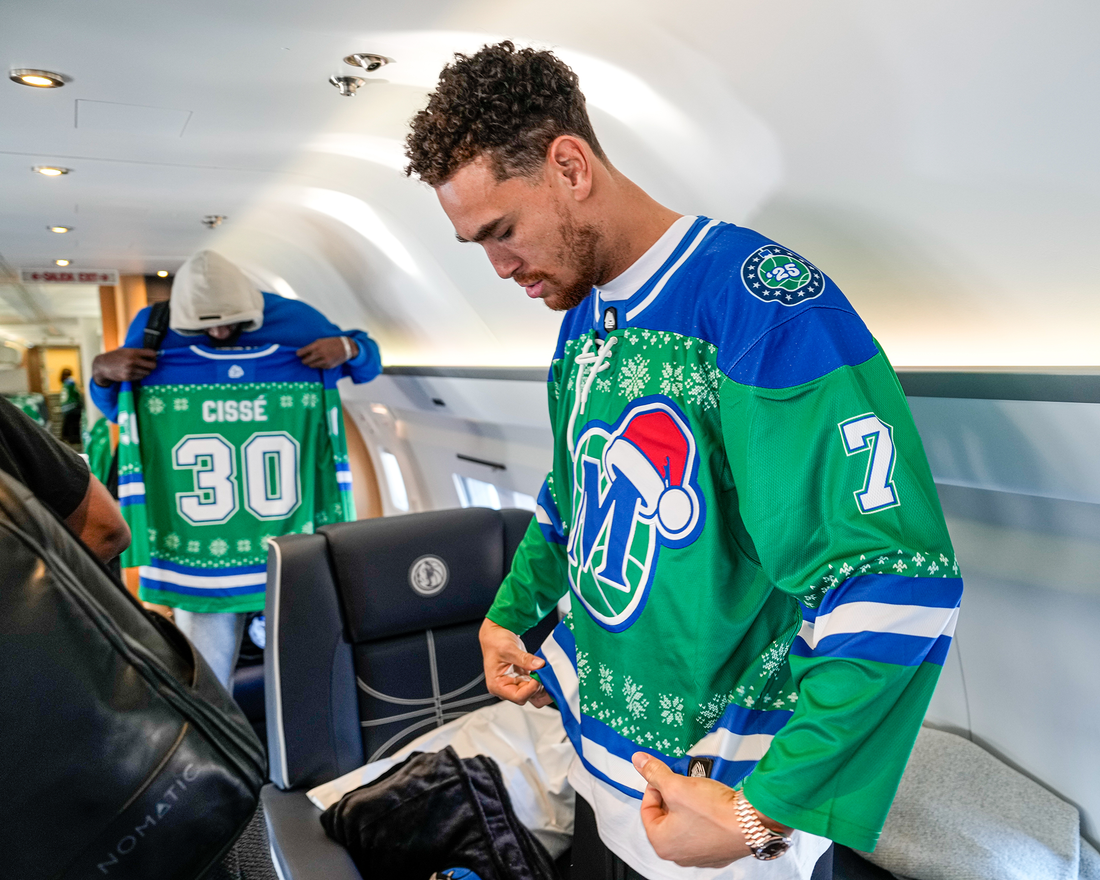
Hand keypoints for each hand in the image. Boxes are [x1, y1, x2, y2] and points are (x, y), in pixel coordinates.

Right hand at [91, 348, 157, 384]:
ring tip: (141, 367)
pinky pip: (141, 377)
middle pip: (153, 365)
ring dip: (146, 370)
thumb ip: (137, 352)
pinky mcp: (128, 377)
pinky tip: (135, 371)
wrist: (102, 365)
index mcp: (133, 352)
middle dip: (153, 364)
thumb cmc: (115, 356)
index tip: (153, 356)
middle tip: (149, 363)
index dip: (154, 355)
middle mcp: (132, 361)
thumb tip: (153, 354)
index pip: (152, 353)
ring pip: (147, 372)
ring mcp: (130, 370)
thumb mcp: (125, 350)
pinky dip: (140, 375)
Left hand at [297, 337, 357, 368]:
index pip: (301, 352)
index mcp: (316, 346)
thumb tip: (303, 353)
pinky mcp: (328, 366)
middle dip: (304, 360)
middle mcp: (319, 354)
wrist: (346, 347)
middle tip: (305, 358)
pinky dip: (319, 364)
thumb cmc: (332, 342)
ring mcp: (324, 361)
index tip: (298, 354)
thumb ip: (311, 346)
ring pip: (311, 365)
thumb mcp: (321, 341)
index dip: (298, 354)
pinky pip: (319, 367)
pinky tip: (323, 360)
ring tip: (314, 359)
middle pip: (304, 361)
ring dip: (311, 363)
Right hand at [479, 618, 551, 706]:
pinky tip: (544, 671)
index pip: (518, 697)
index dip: (531, 689)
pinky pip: (535, 685)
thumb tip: (539, 665)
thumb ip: (524, 659)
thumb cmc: (495, 642)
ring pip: (533, 693)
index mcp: (497, 686)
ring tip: (545, 672)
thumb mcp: (508, 649)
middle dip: (538, 687)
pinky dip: (541, 680)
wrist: (496, 635)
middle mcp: (506, 688)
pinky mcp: (522, 678)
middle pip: (527, 697)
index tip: (538, 677)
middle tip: (544, 674)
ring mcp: (515, 684)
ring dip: (542, 684)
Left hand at [632, 752, 788, 867]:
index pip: (646, 809)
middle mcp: (678, 855)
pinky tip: (712, 806)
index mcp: (662, 843)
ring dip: (688, 805)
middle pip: (665, 816)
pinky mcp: (717, 851)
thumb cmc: (715, 812)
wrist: (752, 822)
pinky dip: (705, 816)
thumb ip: (654, 773)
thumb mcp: (676, 785)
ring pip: (684, 822)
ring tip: (699, 793)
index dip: (654, 787)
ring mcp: (699, 855)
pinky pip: (703, 829)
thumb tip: (640, 761)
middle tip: (683, 784)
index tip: (665, 778)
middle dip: (673, 796)